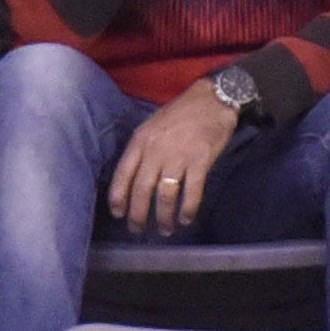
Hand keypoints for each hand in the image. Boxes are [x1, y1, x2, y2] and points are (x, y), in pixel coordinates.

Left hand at [109, 78, 245, 231]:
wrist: (211, 99)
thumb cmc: (180, 114)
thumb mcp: (151, 126)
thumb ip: (142, 150)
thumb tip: (133, 177)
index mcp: (140, 141)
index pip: (123, 174)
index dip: (118, 197)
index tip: (118, 214)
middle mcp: (156, 151)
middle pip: (142, 190)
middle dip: (138, 215)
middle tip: (138, 231)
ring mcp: (178, 157)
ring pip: (165, 195)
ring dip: (164, 217)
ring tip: (165, 229)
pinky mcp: (200, 161)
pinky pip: (191, 192)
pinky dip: (188, 209)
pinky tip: (185, 219)